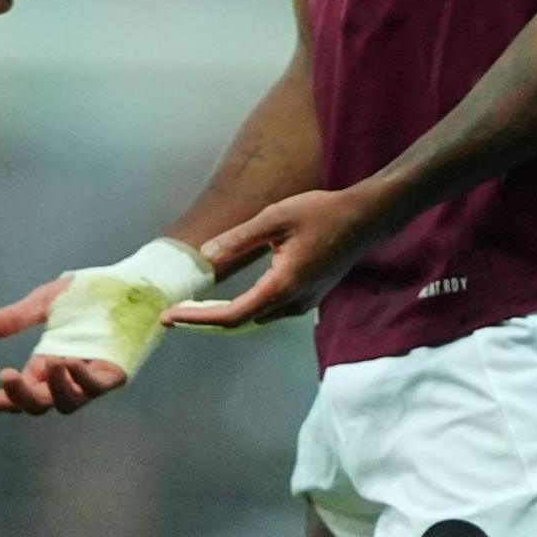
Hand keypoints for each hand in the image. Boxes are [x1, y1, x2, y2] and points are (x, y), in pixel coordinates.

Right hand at [0, 275, 129, 414]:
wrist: (125, 281)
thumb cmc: (86, 294)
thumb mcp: (43, 302)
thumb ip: (13, 318)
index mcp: (45, 364)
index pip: (21, 392)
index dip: (2, 401)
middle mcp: (66, 377)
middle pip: (40, 404)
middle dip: (22, 396)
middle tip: (6, 375)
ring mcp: (90, 378)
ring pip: (69, 402)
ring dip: (56, 388)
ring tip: (51, 363)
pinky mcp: (114, 372)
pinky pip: (97, 386)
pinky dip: (83, 378)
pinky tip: (72, 361)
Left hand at [162, 190, 374, 329]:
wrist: (365, 220)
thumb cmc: (321, 213)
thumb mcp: (274, 218)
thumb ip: (239, 239)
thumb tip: (204, 256)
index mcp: (282, 285)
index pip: (233, 314)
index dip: (198, 319)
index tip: (170, 317)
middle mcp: (293, 303)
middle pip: (241, 323)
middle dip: (204, 322)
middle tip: (172, 317)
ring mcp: (303, 303)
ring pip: (255, 320)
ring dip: (223, 318)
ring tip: (191, 310)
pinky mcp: (308, 297)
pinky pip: (267, 312)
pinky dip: (242, 311)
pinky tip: (226, 302)